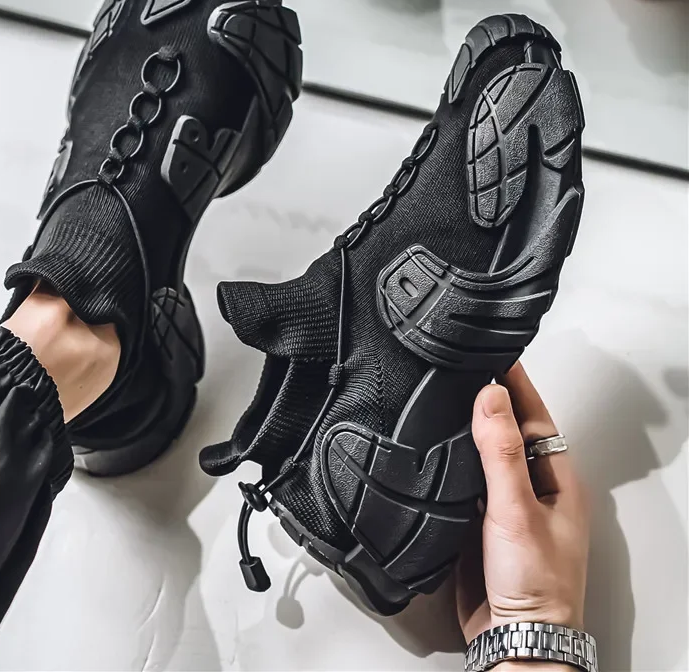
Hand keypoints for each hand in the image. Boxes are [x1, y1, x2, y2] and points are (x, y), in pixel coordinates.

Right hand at [456, 363, 589, 662]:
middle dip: (487, 398)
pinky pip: (465, 480)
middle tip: (463, 368)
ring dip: (466, 428)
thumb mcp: (517, 510)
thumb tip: (491, 396)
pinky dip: (451, 461)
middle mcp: (532, 487)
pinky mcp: (480, 522)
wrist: (514, 640)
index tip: (494, 353)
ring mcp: (506, 504)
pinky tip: (436, 451)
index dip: (515, 382)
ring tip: (445, 399)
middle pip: (508, 429)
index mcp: (556, 478)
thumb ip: (501, 452)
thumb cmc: (537, 585)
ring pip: (484, 453)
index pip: (534, 414)